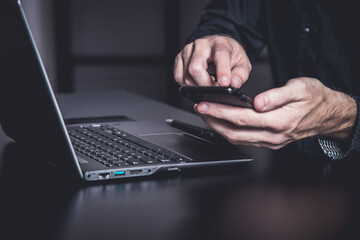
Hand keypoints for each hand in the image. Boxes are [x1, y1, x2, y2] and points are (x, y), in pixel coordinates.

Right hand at [174, 35, 251, 87]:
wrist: (218, 47)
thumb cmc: (230, 55)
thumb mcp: (242, 63)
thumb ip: (240, 75)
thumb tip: (233, 84)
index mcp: (220, 43)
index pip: (220, 55)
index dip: (222, 71)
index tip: (224, 84)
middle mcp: (201, 44)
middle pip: (195, 67)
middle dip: (205, 84)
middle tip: (215, 89)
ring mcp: (188, 50)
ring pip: (186, 75)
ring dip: (197, 85)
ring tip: (208, 83)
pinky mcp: (179, 58)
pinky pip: (178, 76)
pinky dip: (187, 84)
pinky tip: (197, 81)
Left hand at [194, 78, 356, 148]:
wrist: (329, 115)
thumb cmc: (315, 98)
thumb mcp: (300, 88)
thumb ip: (277, 96)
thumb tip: (257, 103)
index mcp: (280, 120)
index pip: (242, 118)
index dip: (220, 111)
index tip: (205, 104)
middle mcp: (274, 135)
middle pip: (235, 132)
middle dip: (213, 120)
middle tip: (199, 109)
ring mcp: (272, 142)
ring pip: (237, 139)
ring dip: (218, 128)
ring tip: (206, 114)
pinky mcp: (271, 142)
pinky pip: (245, 140)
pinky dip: (230, 132)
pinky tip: (222, 123)